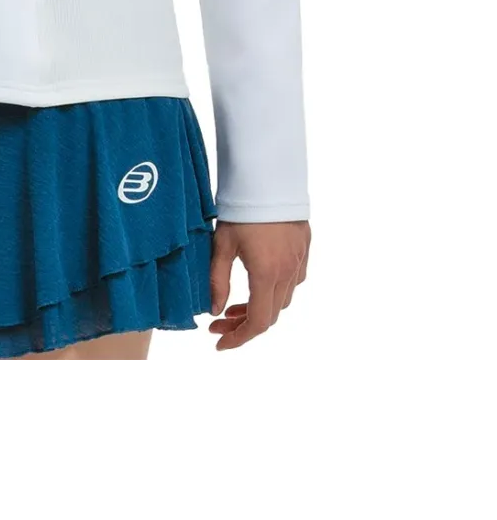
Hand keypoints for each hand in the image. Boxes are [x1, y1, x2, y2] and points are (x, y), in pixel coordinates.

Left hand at [208, 220, 309, 350]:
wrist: (269, 176)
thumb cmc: (241, 209)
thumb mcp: (221, 245)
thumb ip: (217, 281)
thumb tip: (214, 312)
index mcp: (266, 273)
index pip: (258, 322)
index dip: (239, 338)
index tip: (220, 343)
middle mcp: (288, 272)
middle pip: (271, 314)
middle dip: (244, 324)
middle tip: (219, 323)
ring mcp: (300, 260)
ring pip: (284, 299)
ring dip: (260, 308)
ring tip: (235, 306)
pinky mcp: (305, 248)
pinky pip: (294, 281)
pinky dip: (275, 291)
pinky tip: (259, 283)